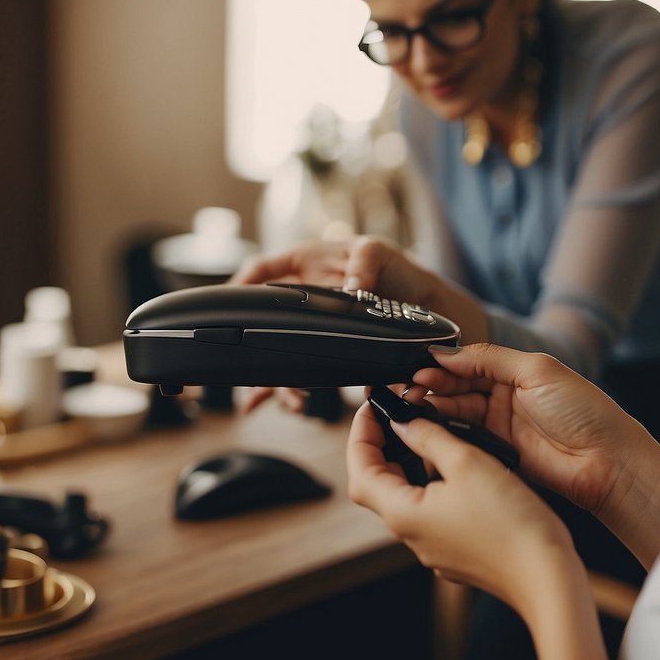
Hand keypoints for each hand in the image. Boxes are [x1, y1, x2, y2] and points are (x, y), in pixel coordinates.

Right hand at [231, 236, 488, 411]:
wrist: (430, 311)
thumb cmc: (401, 272)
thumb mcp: (382, 253)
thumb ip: (365, 262)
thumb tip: (351, 285)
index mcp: (307, 265)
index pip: (261, 271)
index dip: (240, 288)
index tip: (228, 309)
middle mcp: (303, 299)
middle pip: (263, 324)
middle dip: (255, 352)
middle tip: (254, 374)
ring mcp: (313, 328)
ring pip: (279, 355)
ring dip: (276, 381)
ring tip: (291, 400)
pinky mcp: (328, 353)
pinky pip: (301, 373)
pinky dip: (293, 391)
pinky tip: (295, 405)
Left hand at [347, 401, 576, 610]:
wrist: (546, 577)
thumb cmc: (511, 524)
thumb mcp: (467, 462)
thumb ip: (429, 437)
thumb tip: (404, 423)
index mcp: (403, 513)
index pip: (359, 469)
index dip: (360, 433)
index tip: (371, 407)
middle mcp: (412, 535)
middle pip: (377, 485)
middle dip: (379, 448)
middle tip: (394, 417)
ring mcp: (433, 546)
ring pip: (405, 498)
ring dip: (406, 466)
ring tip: (423, 436)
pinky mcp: (455, 551)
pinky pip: (430, 512)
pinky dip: (430, 484)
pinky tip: (453, 470)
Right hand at [409, 344, 659, 567]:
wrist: (607, 462)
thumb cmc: (583, 411)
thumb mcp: (537, 370)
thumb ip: (489, 359)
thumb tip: (446, 353)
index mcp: (516, 370)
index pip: (468, 361)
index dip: (442, 363)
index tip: (416, 366)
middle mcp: (505, 395)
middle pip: (456, 386)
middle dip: (430, 385)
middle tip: (406, 388)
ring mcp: (499, 425)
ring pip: (455, 410)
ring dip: (431, 406)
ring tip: (410, 404)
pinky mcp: (497, 452)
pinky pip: (463, 437)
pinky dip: (442, 430)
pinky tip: (425, 425)